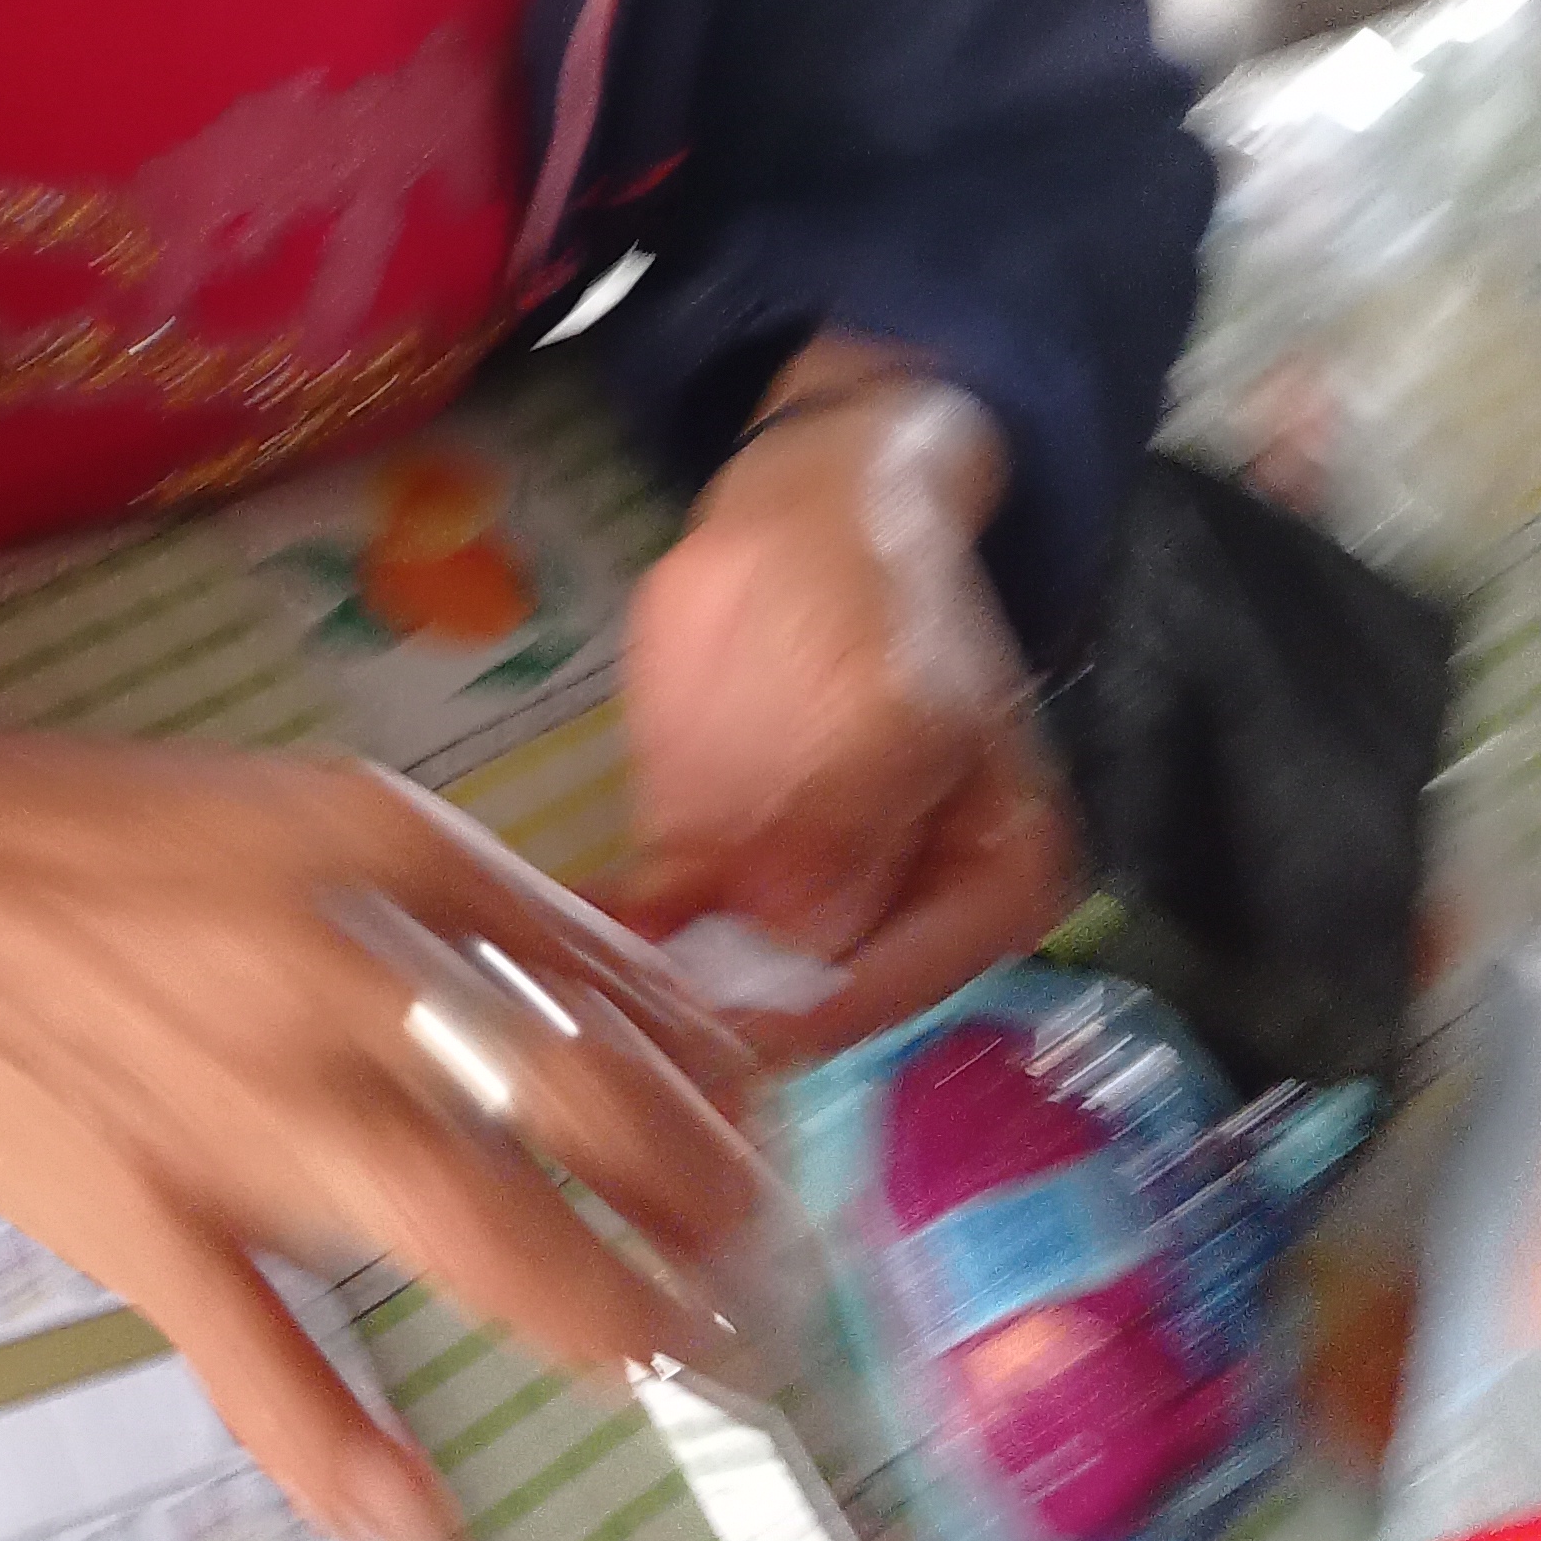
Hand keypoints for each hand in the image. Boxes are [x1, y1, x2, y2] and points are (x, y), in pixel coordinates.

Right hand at [0, 687, 762, 1540]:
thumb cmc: (96, 839)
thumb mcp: (315, 810)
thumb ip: (466, 903)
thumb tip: (616, 1006)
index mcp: (390, 860)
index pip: (616, 984)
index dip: (715, 1079)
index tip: (759, 1130)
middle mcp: (345, 981)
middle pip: (593, 1116)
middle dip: (709, 1205)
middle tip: (760, 1262)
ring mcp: (247, 1116)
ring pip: (477, 1239)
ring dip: (611, 1318)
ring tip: (689, 1360)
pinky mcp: (147, 1225)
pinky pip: (261, 1361)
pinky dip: (345, 1459)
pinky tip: (430, 1532)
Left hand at [610, 368, 1075, 1064]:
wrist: (805, 503)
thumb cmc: (872, 586)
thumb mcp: (881, 706)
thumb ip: (842, 844)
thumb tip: (782, 981)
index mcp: (990, 889)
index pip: (885, 996)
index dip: (790, 1019)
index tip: (697, 1030)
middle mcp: (896, 921)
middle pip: (799, 1014)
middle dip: (707, 1030)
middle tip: (614, 1037)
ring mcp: (795, 896)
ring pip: (718, 988)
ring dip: (644, 1004)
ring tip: (567, 1005)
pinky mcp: (709, 864)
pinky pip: (655, 932)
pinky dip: (604, 947)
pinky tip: (550, 948)